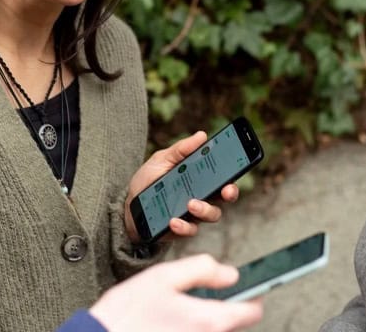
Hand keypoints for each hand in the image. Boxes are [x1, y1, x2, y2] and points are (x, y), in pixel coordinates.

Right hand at [89, 254, 262, 331]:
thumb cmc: (128, 312)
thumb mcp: (164, 277)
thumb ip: (202, 270)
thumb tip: (230, 274)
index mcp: (209, 320)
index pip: (252, 312)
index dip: (254, 296)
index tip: (250, 287)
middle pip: (233, 324)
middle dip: (226, 308)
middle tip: (202, 295)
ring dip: (206, 320)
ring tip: (178, 310)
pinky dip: (192, 329)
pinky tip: (169, 322)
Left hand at [123, 131, 240, 242]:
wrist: (128, 206)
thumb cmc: (148, 181)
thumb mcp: (161, 160)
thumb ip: (180, 150)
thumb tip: (202, 135)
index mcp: (200, 176)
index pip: (222, 173)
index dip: (234, 168)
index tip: (238, 163)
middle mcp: (202, 195)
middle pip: (225, 195)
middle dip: (230, 192)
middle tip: (226, 190)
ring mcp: (194, 214)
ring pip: (212, 214)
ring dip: (205, 209)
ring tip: (190, 204)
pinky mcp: (182, 229)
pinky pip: (190, 230)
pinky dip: (183, 226)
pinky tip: (173, 220)